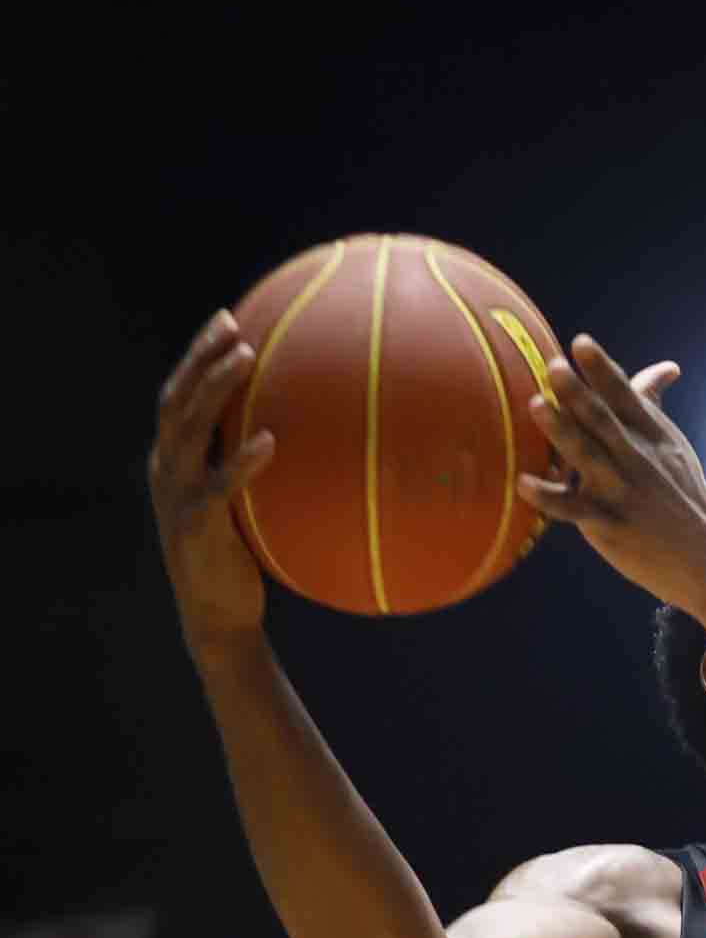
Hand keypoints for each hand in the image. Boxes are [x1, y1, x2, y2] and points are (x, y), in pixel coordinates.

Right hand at [150, 310, 277, 658]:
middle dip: (202, 358)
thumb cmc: (240, 559)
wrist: (219, 618)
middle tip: (232, 324)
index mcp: (173, 462)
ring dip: (216, 389)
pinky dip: (241, 460)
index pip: (178, 395)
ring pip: (188, 430)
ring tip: (247, 358)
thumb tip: (306, 440)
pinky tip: (270, 440)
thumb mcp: (243, 508)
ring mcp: (175, 497)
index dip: (197, 357)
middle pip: (176, 400)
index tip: (226, 319)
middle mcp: (166, 471)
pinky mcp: (196, 527)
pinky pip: (218, 486)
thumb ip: (255, 472)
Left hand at [515, 336, 705, 606]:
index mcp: (652, 436)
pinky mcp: (610, 525)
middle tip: (553, 366)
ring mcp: (622, 492)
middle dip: (578, 392)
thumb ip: (652, 405)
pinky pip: (574, 510)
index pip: (625, 396)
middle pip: (603, 420)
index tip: (581, 343)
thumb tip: (664, 367)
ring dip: (561, 430)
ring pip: (587, 456)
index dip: (603, 369)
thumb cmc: (684, 496)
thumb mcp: (673, 446)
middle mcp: (637, 458)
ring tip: (536, 404)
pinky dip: (548, 497)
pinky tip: (522, 483)